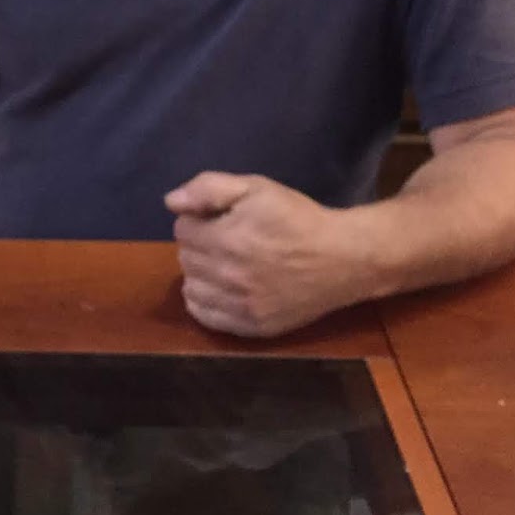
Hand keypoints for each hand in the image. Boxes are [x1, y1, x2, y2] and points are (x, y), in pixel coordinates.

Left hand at [165, 172, 374, 337]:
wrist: (343, 258)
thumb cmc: (298, 218)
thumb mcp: (256, 187)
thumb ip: (208, 188)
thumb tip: (171, 202)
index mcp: (228, 238)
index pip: (182, 228)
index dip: (199, 218)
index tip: (220, 218)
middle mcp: (229, 276)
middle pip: (185, 258)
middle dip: (199, 244)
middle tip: (226, 238)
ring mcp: (240, 306)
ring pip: (191, 288)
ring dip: (200, 273)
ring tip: (226, 263)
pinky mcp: (251, 327)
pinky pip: (205, 316)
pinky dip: (205, 300)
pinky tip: (223, 287)